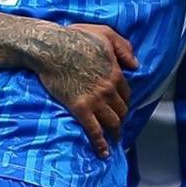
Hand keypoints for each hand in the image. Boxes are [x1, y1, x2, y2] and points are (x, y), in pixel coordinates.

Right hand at [31, 22, 137, 155]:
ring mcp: (95, 100)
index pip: (126, 93)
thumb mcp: (105, 33)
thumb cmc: (75, 37)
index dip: (125, 101)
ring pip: (112, 122)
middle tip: (119, 125)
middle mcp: (109, 89)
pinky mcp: (80, 108)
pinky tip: (104, 152)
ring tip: (115, 140)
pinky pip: (94, 131)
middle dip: (122, 118)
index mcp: (115, 72)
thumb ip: (124, 48)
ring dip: (115, 133)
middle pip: (121, 110)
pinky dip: (100, 144)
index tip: (122, 107)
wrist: (50, 47)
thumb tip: (135, 66)